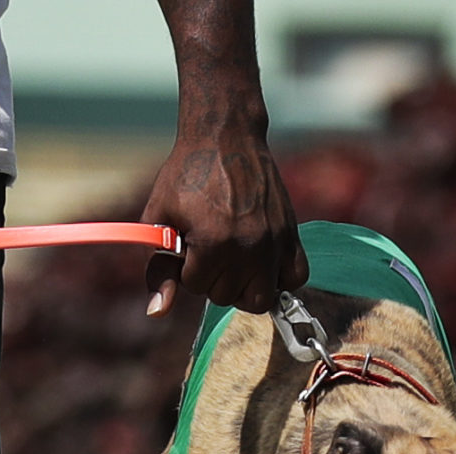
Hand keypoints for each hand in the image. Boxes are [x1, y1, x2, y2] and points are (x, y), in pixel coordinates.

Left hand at [141, 127, 306, 316]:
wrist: (225, 138)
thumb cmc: (186, 177)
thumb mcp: (160, 220)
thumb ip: (158, 269)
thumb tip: (158, 313)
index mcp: (213, 243)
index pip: (195, 286)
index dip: (186, 268)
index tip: (187, 244)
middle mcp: (248, 247)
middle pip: (227, 296)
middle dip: (212, 278)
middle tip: (209, 249)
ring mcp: (274, 241)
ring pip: (261, 298)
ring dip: (243, 287)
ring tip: (232, 262)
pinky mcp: (291, 233)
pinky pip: (296, 277)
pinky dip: (280, 279)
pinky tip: (261, 265)